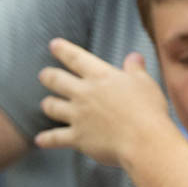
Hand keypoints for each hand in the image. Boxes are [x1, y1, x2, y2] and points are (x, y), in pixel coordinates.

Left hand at [36, 39, 173, 167]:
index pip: (76, 58)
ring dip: (48, 104)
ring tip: (45, 103)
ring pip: (52, 106)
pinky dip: (46, 139)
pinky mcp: (77, 138)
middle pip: (57, 80)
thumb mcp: (144, 83)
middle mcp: (84, 93)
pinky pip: (55, 138)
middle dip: (48, 76)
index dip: (63, 50)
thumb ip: (135, 69)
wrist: (143, 140)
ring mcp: (78, 116)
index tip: (53, 46)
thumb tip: (133, 57)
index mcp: (100, 76)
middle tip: (43, 75)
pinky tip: (39, 140)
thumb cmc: (148, 110)